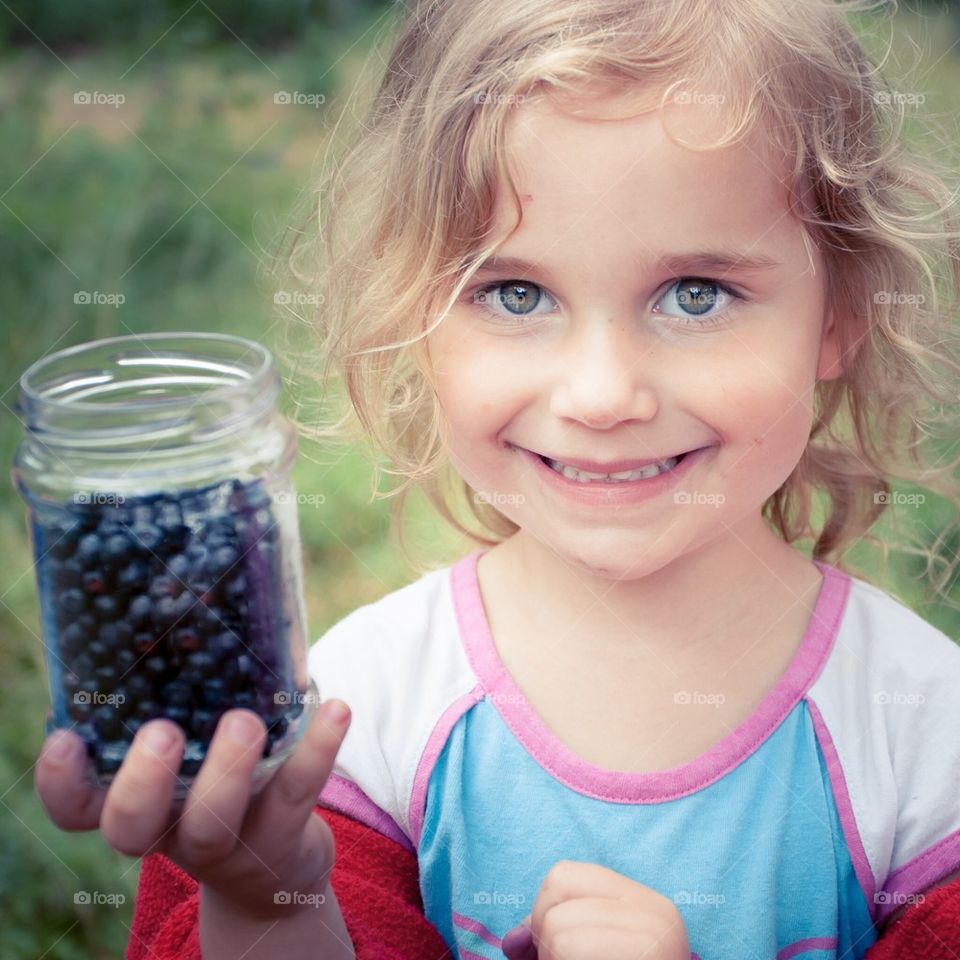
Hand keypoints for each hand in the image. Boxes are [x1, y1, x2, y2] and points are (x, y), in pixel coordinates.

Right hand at [35, 700, 351, 917]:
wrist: (272, 865)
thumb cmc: (219, 782)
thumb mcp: (192, 751)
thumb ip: (181, 698)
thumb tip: (197, 596)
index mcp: (137, 802)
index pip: (77, 806)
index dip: (63, 781)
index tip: (66, 738)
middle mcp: (168, 829)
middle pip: (132, 827)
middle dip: (142, 781)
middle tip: (163, 731)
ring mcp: (224, 843)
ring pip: (211, 823)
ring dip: (227, 769)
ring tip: (243, 720)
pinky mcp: (280, 840)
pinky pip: (296, 797)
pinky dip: (317, 749)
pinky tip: (337, 708)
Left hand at [501, 860, 689, 959]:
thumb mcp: (592, 951)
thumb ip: (553, 936)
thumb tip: (511, 942)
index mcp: (644, 901)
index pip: (563, 874)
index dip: (542, 911)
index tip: (550, 948)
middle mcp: (655, 910)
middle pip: (555, 896)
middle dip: (544, 938)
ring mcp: (655, 935)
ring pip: (557, 931)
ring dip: (552, 959)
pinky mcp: (648, 955)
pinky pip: (569, 948)